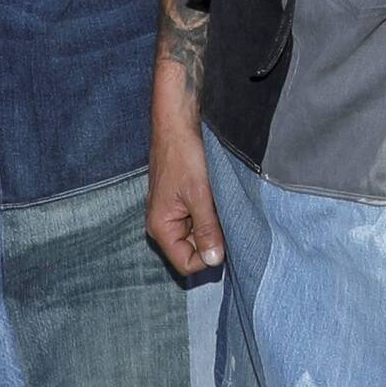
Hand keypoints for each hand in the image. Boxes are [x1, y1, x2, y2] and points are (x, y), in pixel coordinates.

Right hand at [144, 53, 224, 274]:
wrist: (177, 122)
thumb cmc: (184, 155)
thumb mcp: (199, 195)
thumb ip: (207, 229)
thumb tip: (215, 261)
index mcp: (161, 227)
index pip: (187, 263)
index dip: (209, 256)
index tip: (225, 235)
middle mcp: (163, 224)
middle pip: (193, 250)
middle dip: (213, 238)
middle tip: (224, 214)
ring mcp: (173, 213)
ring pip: (199, 234)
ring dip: (214, 223)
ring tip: (219, 202)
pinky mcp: (182, 202)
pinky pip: (200, 218)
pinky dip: (212, 212)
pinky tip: (217, 196)